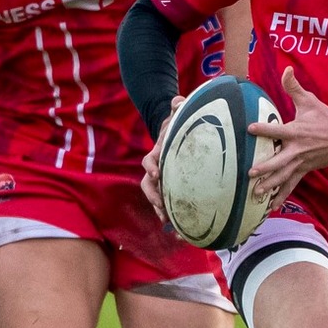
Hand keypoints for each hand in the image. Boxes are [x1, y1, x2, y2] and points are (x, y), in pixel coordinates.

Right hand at [140, 95, 185, 222]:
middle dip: (153, 196)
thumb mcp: (177, 116)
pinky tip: (180, 228)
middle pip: (148, 185)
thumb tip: (178, 99)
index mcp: (157, 153)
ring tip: (167, 220)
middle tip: (160, 204)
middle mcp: (157, 169)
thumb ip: (177, 108)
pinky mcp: (172, 188)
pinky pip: (169, 203)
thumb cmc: (178, 126)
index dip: (151, 168)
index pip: (149, 161)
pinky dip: (172, 215)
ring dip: (160, 210)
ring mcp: (163, 180)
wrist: (179, 135)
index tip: (156, 173)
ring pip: (156, 198)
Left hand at [247, 67, 327, 206]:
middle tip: (250, 173)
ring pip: (283, 177)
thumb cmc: (325, 119)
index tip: (249, 129)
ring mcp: (301, 163)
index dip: (263, 129)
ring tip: (256, 194)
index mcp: (296, 132)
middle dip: (265, 168)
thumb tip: (286, 69)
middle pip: (279, 161)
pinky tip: (272, 206)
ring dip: (270, 186)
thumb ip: (294, 87)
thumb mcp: (310, 101)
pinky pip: (291, 185)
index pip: (276, 131)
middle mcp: (297, 150)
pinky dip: (282, 196)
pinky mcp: (304, 171)